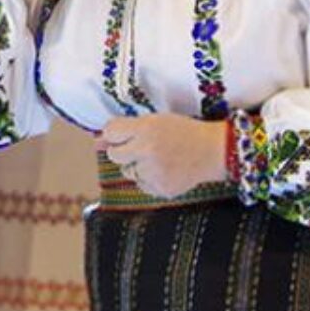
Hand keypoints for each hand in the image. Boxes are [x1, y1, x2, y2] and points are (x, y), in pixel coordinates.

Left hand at [97, 114, 228, 198]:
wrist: (213, 151)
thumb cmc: (184, 132)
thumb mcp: (156, 121)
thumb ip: (126, 128)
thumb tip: (96, 141)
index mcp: (146, 128)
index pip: (110, 132)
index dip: (115, 134)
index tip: (123, 135)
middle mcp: (147, 150)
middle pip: (114, 155)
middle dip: (124, 151)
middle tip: (143, 147)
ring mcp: (153, 172)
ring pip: (127, 172)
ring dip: (137, 166)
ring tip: (159, 159)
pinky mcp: (159, 189)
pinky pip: (141, 185)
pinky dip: (149, 179)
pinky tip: (165, 170)